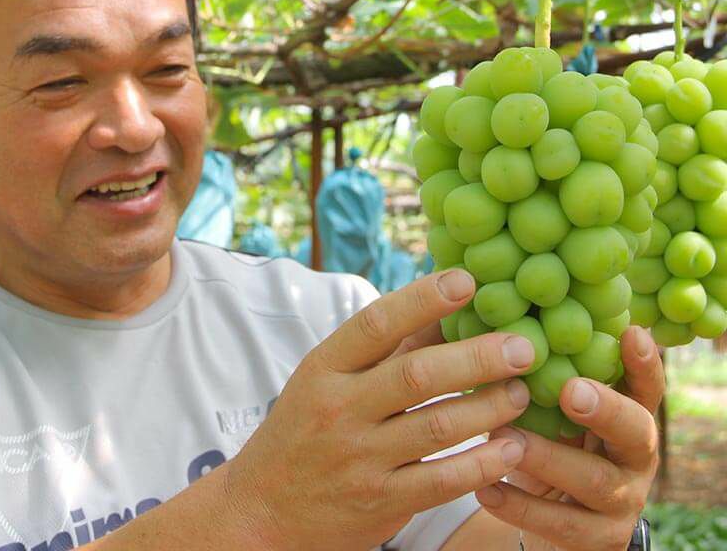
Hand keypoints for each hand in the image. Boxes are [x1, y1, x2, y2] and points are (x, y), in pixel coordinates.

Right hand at [225, 269, 536, 550]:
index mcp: (324, 367)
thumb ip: (381, 348)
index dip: (422, 299)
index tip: (466, 281)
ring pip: (438, 427)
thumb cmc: (307, 426)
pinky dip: (481, 464)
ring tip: (521, 392)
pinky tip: (511, 449)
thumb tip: (443, 304)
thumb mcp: (326, 378)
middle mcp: (340, 409)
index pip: (376, 324)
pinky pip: (441, 481)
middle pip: (418, 375)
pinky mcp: (380, 503)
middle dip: (478, 357)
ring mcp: (360, 459)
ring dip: (489, 407)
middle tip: (524, 346)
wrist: (265, 507)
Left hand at [474, 326, 663, 550]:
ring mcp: (622, 501)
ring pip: (594, 481)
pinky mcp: (598, 540)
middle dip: (605, 409)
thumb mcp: (552, 405)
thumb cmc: (547, 438)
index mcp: (627, 413)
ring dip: (546, 457)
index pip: (645, 385)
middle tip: (570, 391)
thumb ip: (541, 372)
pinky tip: (487, 488)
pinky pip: (563, 526)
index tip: (631, 332)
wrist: (550, 514)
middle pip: (635, 431)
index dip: (643, 363)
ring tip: (505, 437)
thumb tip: (495, 321)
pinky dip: (521, 506)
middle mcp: (634, 455)